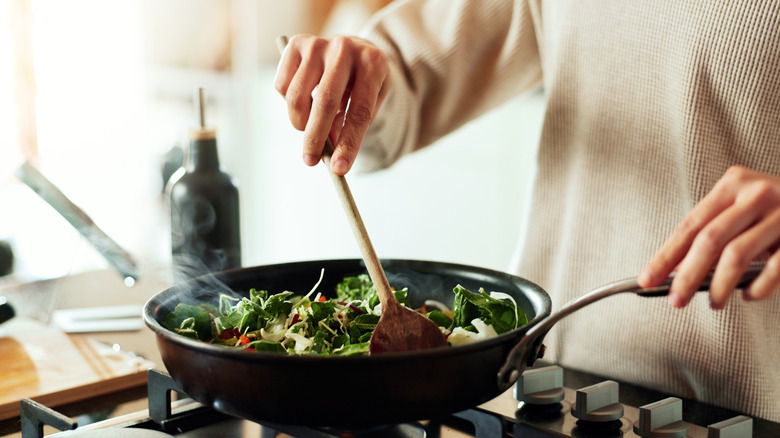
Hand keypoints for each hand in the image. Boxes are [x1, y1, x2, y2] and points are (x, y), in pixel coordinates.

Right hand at [274, 34, 390, 174]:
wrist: (356, 49)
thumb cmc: (364, 84)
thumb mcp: (369, 104)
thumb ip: (351, 126)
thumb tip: (328, 150)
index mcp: (373, 64)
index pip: (360, 112)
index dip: (349, 143)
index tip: (339, 169)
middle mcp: (346, 48)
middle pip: (326, 101)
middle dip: (315, 137)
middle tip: (310, 162)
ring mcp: (319, 43)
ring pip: (297, 96)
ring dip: (299, 122)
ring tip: (308, 128)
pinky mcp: (296, 43)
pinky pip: (282, 85)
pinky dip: (288, 103)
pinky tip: (303, 101)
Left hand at [638, 166, 779, 308]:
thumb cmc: (776, 210)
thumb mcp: (742, 210)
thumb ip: (713, 232)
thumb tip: (676, 271)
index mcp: (732, 184)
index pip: (690, 225)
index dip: (666, 255)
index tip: (647, 279)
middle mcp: (757, 193)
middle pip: (709, 240)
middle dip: (687, 276)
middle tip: (675, 300)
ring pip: (737, 256)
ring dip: (719, 286)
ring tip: (714, 303)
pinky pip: (774, 268)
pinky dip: (757, 288)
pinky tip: (748, 295)